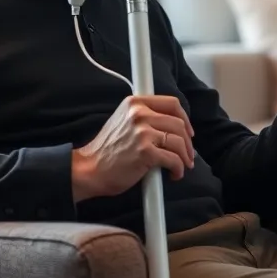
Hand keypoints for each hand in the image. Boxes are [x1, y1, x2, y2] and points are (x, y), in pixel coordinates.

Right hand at [72, 95, 195, 202]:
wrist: (89, 169)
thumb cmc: (106, 150)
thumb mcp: (122, 121)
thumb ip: (144, 117)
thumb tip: (171, 125)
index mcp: (135, 103)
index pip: (171, 103)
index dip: (184, 119)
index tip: (187, 131)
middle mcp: (139, 113)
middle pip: (178, 123)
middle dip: (187, 142)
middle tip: (187, 154)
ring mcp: (142, 132)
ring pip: (179, 141)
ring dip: (185, 156)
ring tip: (182, 166)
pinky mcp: (145, 152)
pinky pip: (174, 159)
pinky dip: (178, 168)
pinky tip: (174, 174)